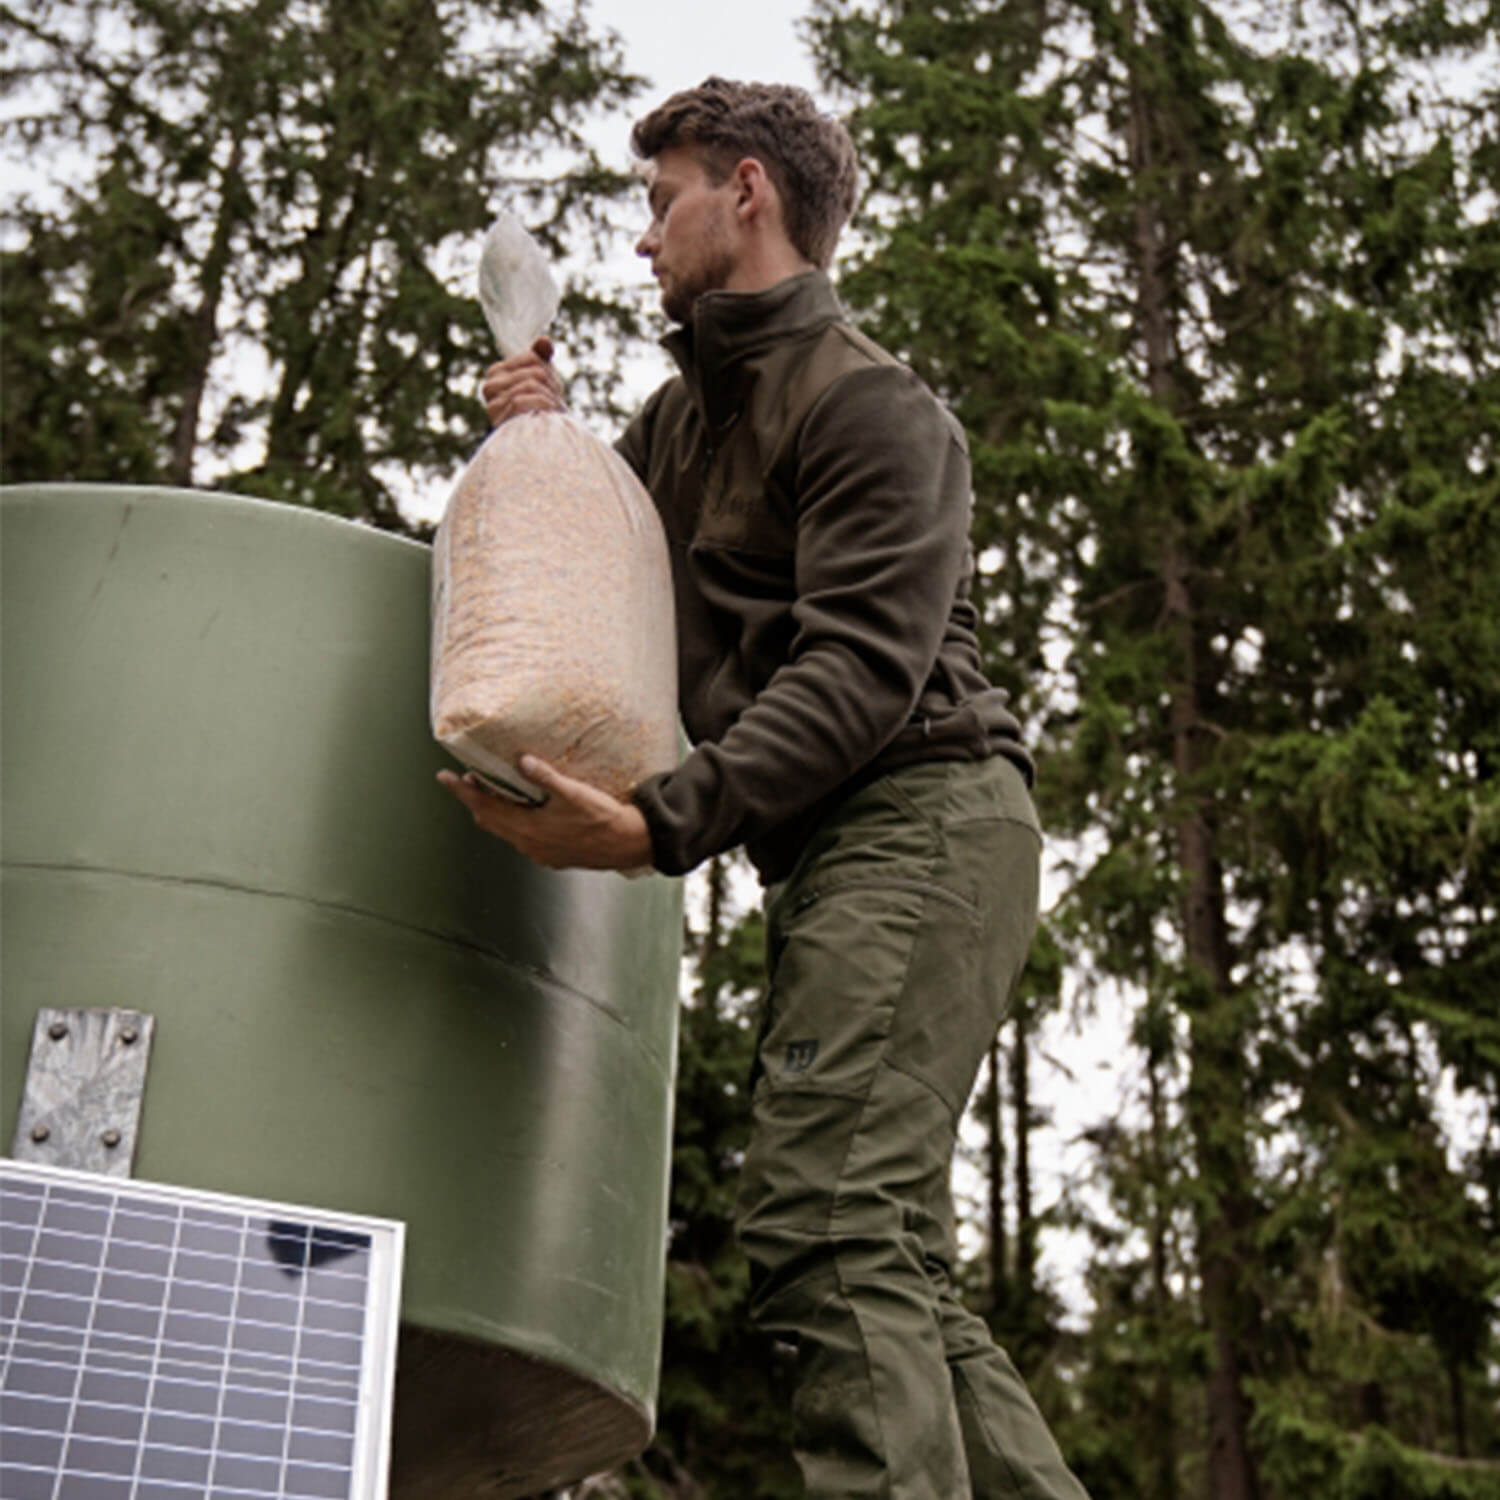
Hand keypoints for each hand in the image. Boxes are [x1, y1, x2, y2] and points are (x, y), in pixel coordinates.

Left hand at [437, 754, 653, 871]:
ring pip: (503, 831)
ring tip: (489, 792)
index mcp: (528, 827)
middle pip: (488, 820)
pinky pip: (520, 839)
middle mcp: (528, 843)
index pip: (484, 805)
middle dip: (474, 799)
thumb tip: (522, 761)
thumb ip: (546, 777)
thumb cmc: (602, 818)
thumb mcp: (574, 792)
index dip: (462, 791)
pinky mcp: (551, 857)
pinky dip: (511, 823)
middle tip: (465, 780)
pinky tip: (521, 813)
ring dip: (493, 812)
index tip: (444, 777)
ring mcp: (538, 853)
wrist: (627, 844)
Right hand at [479, 336, 565, 424]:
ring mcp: (492, 405)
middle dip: (551, 386)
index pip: (532, 358)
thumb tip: (545, 340)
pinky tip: (546, 416)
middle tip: (553, 400)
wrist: (541, 440)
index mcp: (496, 372)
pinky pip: (522, 401)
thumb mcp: (544, 376)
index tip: (549, 385)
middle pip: (535, 372)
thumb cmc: (541, 405)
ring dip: (549, 399)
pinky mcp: (499, 421)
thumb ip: (541, 355)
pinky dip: (541, 407)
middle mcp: (489, 387)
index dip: (547, 370)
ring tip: (550, 410)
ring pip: (530, 385)